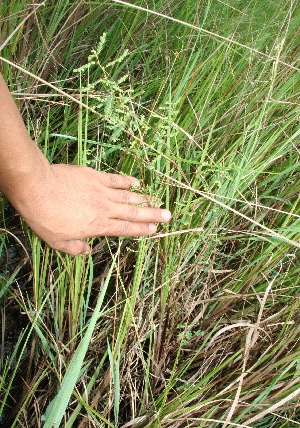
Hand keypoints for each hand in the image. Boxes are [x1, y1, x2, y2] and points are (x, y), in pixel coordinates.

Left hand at [15, 163, 170, 254]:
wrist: (37, 188)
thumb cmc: (44, 217)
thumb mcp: (56, 241)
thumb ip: (74, 248)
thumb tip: (87, 251)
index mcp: (97, 226)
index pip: (124, 229)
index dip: (141, 230)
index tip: (154, 230)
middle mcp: (104, 209)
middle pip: (132, 212)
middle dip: (151, 215)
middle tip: (168, 215)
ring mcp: (101, 191)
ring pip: (127, 196)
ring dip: (143, 199)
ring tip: (156, 200)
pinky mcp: (94, 176)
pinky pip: (115, 179)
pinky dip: (127, 181)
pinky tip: (136, 183)